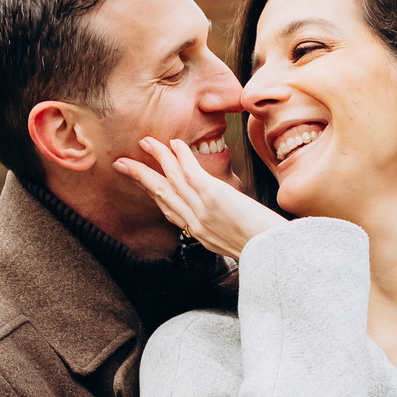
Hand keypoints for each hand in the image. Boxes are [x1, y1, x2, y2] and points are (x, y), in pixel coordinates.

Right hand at [112, 136, 283, 259]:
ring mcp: (202, 210)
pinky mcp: (213, 197)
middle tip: (123, 163)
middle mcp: (196, 223)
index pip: (169, 211)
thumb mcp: (236, 244)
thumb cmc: (263, 248)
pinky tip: (174, 144)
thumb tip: (226, 218)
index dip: (153, 193)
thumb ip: (223, 230)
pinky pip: (191, 173)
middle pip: (160, 195)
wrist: (273, 253)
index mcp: (200, 234)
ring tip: (146, 143)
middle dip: (140, 176)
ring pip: (172, 180)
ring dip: (157, 159)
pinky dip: (180, 157)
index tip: (143, 181)